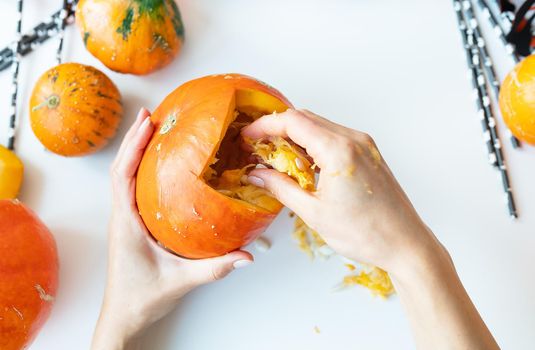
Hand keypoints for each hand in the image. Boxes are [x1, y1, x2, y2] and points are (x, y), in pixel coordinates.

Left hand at [92, 108, 252, 349]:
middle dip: (133, 140)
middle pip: (120, 169)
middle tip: (150, 115)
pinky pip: (133, 190)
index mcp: (126, 223)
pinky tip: (157, 165)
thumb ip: (214, 268)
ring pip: (124, 178)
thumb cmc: (142, 299)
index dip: (132, 147)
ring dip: (134, 152)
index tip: (146, 124)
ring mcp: (125, 220)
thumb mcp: (180, 282)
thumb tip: (246, 255)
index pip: (122, 176)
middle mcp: (122, 217)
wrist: (124, 317)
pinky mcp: (132, 225)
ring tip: (150, 130)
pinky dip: (140, 170)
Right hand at [243, 109, 497, 349]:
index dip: (265, 125)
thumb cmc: (366, 233)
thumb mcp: (314, 213)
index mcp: (339, 150)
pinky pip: (334, 136)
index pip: (293, 121)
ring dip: (296, 136)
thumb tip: (258, 175)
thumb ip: (281, 188)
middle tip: (258, 147)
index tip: (249, 136)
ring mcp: (364, 144)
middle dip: (278, 129)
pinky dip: (314, 143)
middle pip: (306, 118)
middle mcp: (354, 140)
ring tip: (277, 158)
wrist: (405, 244)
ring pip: (320, 125)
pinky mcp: (369, 153)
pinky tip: (303, 163)